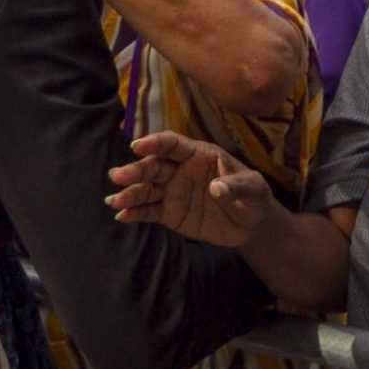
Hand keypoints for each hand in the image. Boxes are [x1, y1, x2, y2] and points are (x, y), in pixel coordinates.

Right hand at [106, 131, 283, 247]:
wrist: (251, 224)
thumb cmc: (254, 197)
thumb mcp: (254, 188)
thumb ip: (236, 186)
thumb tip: (216, 189)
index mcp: (198, 154)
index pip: (172, 144)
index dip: (155, 143)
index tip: (137, 146)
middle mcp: (180, 170)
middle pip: (153, 166)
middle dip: (135, 171)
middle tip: (118, 176)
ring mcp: (172, 191)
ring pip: (147, 189)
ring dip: (130, 193)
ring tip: (114, 200)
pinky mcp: (170, 213)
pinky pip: (149, 211)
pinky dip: (135, 213)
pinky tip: (121, 215)